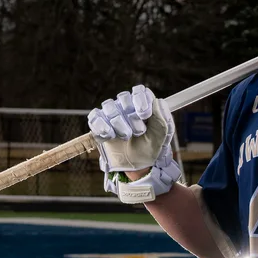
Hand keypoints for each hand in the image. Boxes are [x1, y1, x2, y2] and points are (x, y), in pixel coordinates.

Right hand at [87, 86, 180, 202]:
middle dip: (131, 116)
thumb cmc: (149, 148)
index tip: (144, 114)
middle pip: (124, 98)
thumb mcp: (161, 135)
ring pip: (110, 107)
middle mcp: (126, 106)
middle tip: (138, 132)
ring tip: (126, 137)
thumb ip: (162, 118)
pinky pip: (95, 117)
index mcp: (143, 105)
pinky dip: (102, 126)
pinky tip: (110, 136)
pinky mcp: (99, 124)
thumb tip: (158, 101)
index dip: (141, 99)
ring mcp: (111, 114)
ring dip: (119, 123)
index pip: (139, 91)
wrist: (136, 166)